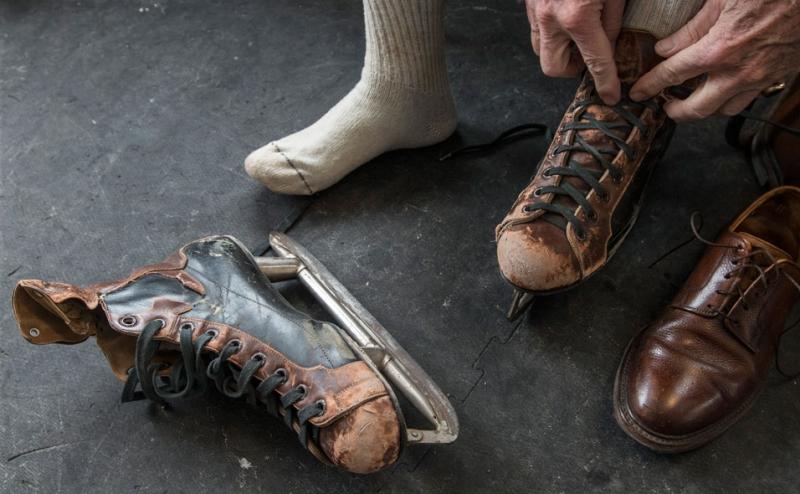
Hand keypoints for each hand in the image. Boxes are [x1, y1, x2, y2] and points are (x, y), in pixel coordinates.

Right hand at [526, 0, 625, 103]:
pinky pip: (536, 28)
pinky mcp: (530, 1)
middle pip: (553, 67)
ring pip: (539, 49)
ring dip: (558, 51)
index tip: (610, 95)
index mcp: (577, 16)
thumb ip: (612, 23)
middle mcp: (550, 17)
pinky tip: (566, 19)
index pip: (594, 62)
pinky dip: (550, 31)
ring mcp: (536, 9)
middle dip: (571, 69)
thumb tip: (608, 47)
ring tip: (576, 38)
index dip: (605, 82)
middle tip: (587, 59)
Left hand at [630, 0, 799, 121]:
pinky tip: (724, 86)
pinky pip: (749, 99)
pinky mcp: (777, 77)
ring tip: (694, 96)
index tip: (638, 92)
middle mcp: (737, 72)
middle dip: (675, 112)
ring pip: (724, 110)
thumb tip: (665, 49)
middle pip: (697, 109)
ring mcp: (759, 78)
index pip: (672, 75)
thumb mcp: (721, 1)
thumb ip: (691, 29)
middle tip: (664, 106)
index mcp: (718, 50)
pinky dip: (732, 98)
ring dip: (706, 107)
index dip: (649, 85)